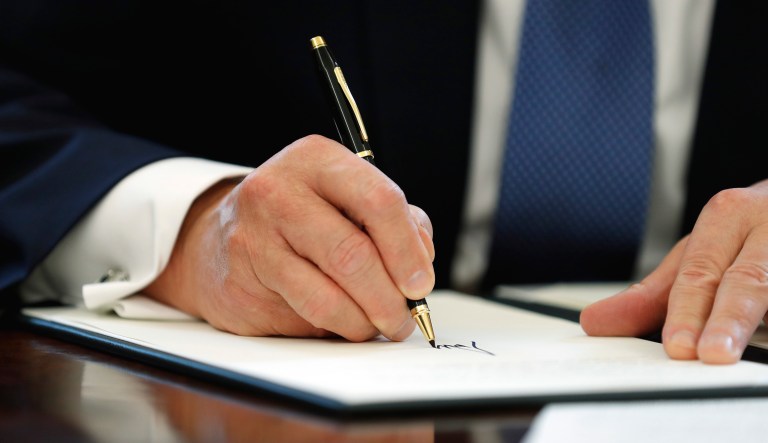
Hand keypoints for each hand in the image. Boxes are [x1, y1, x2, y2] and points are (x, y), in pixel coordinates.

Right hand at [145, 135, 434, 341]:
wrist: (220, 239)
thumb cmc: (300, 218)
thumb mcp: (348, 199)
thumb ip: (395, 221)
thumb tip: (420, 263)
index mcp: (317, 159)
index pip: (378, 201)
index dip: (407, 250)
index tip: (420, 283)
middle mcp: (279, 190)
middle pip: (354, 253)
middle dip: (390, 297)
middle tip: (404, 317)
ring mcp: (254, 236)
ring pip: (329, 294)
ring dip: (366, 321)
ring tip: (379, 325)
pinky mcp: (242, 280)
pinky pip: (305, 315)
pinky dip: (338, 326)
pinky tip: (347, 322)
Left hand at [580, 179, 767, 363]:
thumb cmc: (746, 234)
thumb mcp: (696, 256)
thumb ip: (651, 295)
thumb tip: (596, 322)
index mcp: (728, 216)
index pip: (701, 271)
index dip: (688, 312)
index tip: (678, 346)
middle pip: (747, 279)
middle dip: (728, 320)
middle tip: (709, 355)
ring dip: (761, 322)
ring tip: (734, 354)